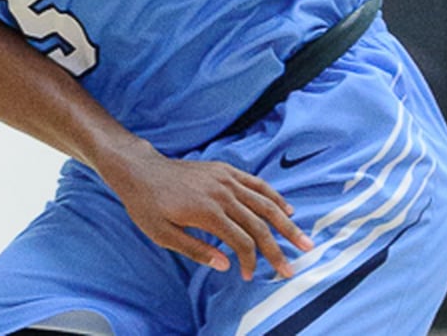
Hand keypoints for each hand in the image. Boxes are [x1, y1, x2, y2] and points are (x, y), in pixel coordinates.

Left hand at [102, 145, 312, 280]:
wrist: (140, 171)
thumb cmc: (148, 205)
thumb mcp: (162, 234)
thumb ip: (195, 250)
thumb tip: (226, 265)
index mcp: (207, 212)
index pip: (241, 242)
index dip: (250, 261)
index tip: (249, 276)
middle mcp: (221, 194)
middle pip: (258, 225)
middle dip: (277, 250)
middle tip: (292, 269)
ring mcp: (225, 180)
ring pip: (264, 203)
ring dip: (287, 224)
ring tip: (305, 241)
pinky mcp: (225, 170)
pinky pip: (256, 184)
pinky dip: (274, 197)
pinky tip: (286, 209)